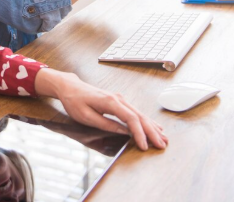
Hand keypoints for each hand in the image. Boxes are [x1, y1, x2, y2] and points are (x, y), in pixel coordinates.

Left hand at [35, 69, 166, 149]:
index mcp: (110, 102)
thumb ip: (106, 124)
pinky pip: (135, 112)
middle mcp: (118, 99)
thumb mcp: (86, 116)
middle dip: (152, 132)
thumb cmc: (75, 101)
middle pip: (140, 116)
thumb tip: (124, 132)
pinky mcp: (119, 101)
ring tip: (163, 138)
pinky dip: (146, 121)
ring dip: (152, 127)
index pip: (131, 119)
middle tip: (162, 145)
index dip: (139, 134)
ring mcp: (120, 99)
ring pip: (140, 114)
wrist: (70, 87)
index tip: (144, 146)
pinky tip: (154, 127)